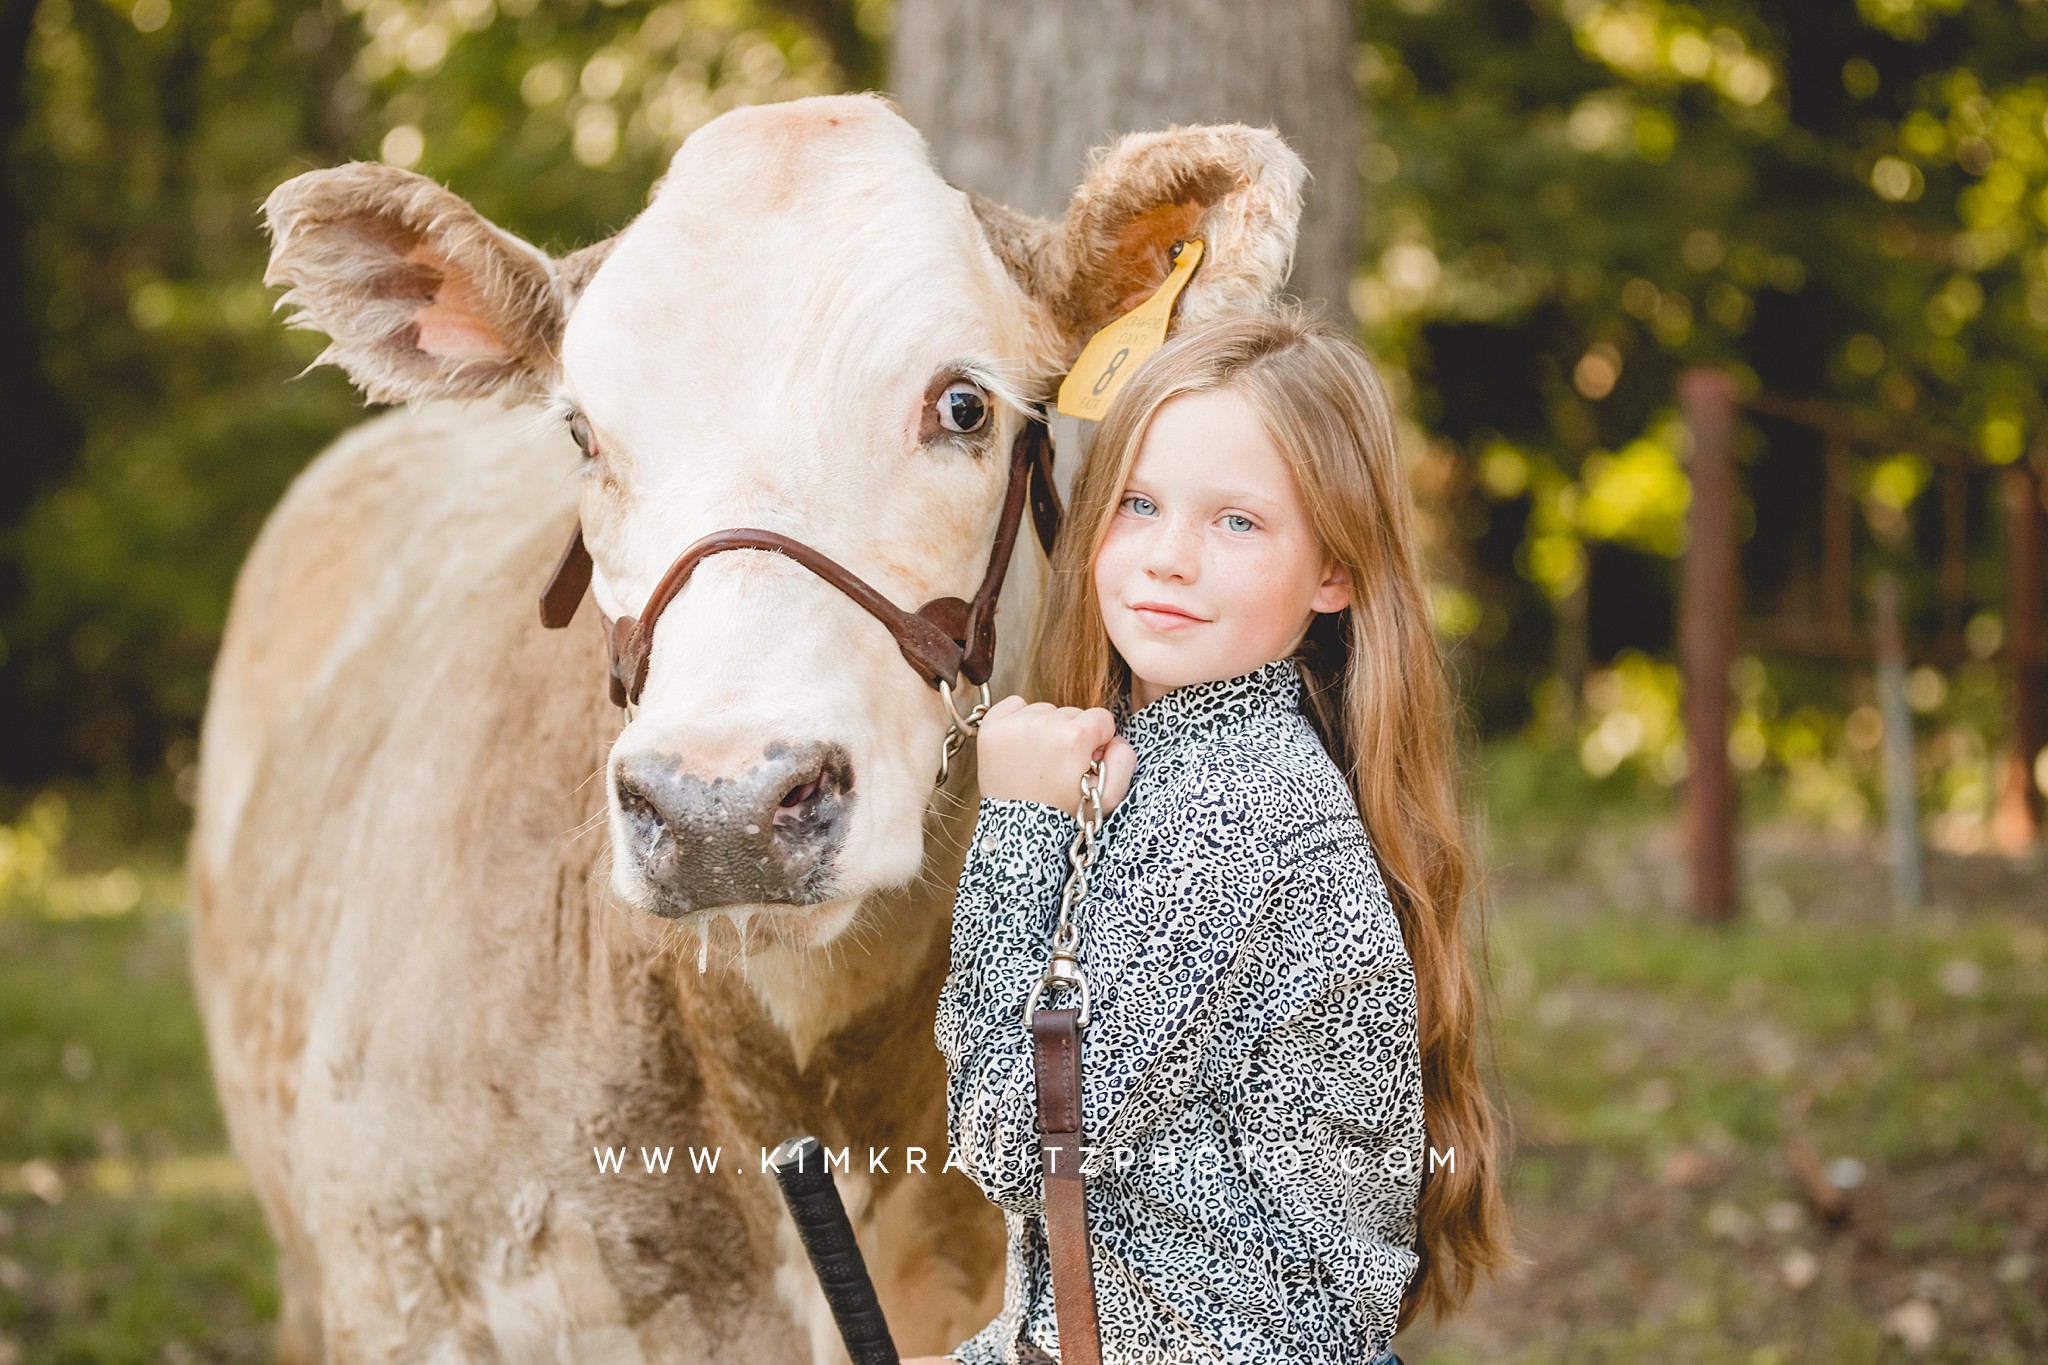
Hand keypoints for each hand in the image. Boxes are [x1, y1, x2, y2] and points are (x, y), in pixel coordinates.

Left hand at [975, 695, 1136, 819]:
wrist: (1019, 832)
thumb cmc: (1063, 815)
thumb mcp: (1110, 795)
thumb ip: (1125, 757)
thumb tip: (1113, 736)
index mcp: (1075, 735)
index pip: (1101, 718)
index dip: (1097, 742)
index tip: (1084, 761)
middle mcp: (1044, 723)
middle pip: (1071, 713)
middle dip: (1071, 736)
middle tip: (1059, 767)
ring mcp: (1014, 724)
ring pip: (1044, 710)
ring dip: (1045, 730)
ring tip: (1039, 761)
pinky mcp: (991, 727)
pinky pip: (1014, 705)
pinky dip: (1019, 721)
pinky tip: (1021, 748)